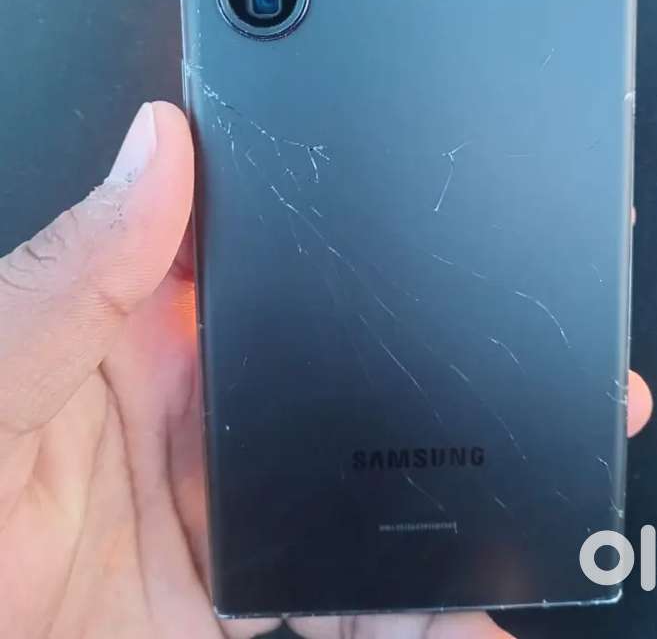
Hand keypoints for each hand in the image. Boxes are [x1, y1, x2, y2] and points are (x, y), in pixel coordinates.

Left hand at [0, 102, 651, 638]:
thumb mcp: (0, 379)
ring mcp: (235, 514)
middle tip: (521, 375)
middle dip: (440, 376)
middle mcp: (206, 416)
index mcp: (147, 334)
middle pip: (349, 379)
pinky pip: (357, 603)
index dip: (353, 231)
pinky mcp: (251, 602)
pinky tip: (464, 611)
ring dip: (448, 505)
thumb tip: (160, 146)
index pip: (271, 256)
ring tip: (519, 508)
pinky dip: (420, 612)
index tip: (440, 222)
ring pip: (371, 494)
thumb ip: (76, 275)